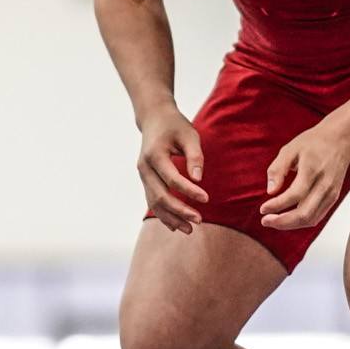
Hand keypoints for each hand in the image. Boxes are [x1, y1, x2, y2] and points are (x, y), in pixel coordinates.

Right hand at [137, 108, 207, 232]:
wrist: (154, 118)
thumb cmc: (175, 125)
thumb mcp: (189, 134)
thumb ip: (195, 156)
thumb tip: (199, 179)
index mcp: (154, 155)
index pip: (172, 179)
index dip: (189, 191)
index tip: (207, 199)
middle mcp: (144, 168)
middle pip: (160, 196)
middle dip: (180, 210)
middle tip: (200, 220)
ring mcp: (143, 175)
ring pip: (154, 203)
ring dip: (171, 218)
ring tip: (190, 230)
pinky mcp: (146, 180)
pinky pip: (152, 201)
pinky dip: (163, 214)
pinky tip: (176, 226)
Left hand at [260, 123, 349, 230]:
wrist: (341, 140)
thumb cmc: (314, 143)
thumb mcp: (290, 149)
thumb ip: (278, 169)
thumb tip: (270, 191)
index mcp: (312, 170)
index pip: (294, 195)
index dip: (277, 206)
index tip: (262, 209)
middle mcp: (324, 185)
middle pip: (304, 213)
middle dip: (282, 222)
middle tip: (265, 220)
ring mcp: (331, 193)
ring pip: (311, 219)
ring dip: (290, 225)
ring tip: (273, 221)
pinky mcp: (333, 198)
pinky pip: (317, 217)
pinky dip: (301, 222)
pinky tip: (287, 219)